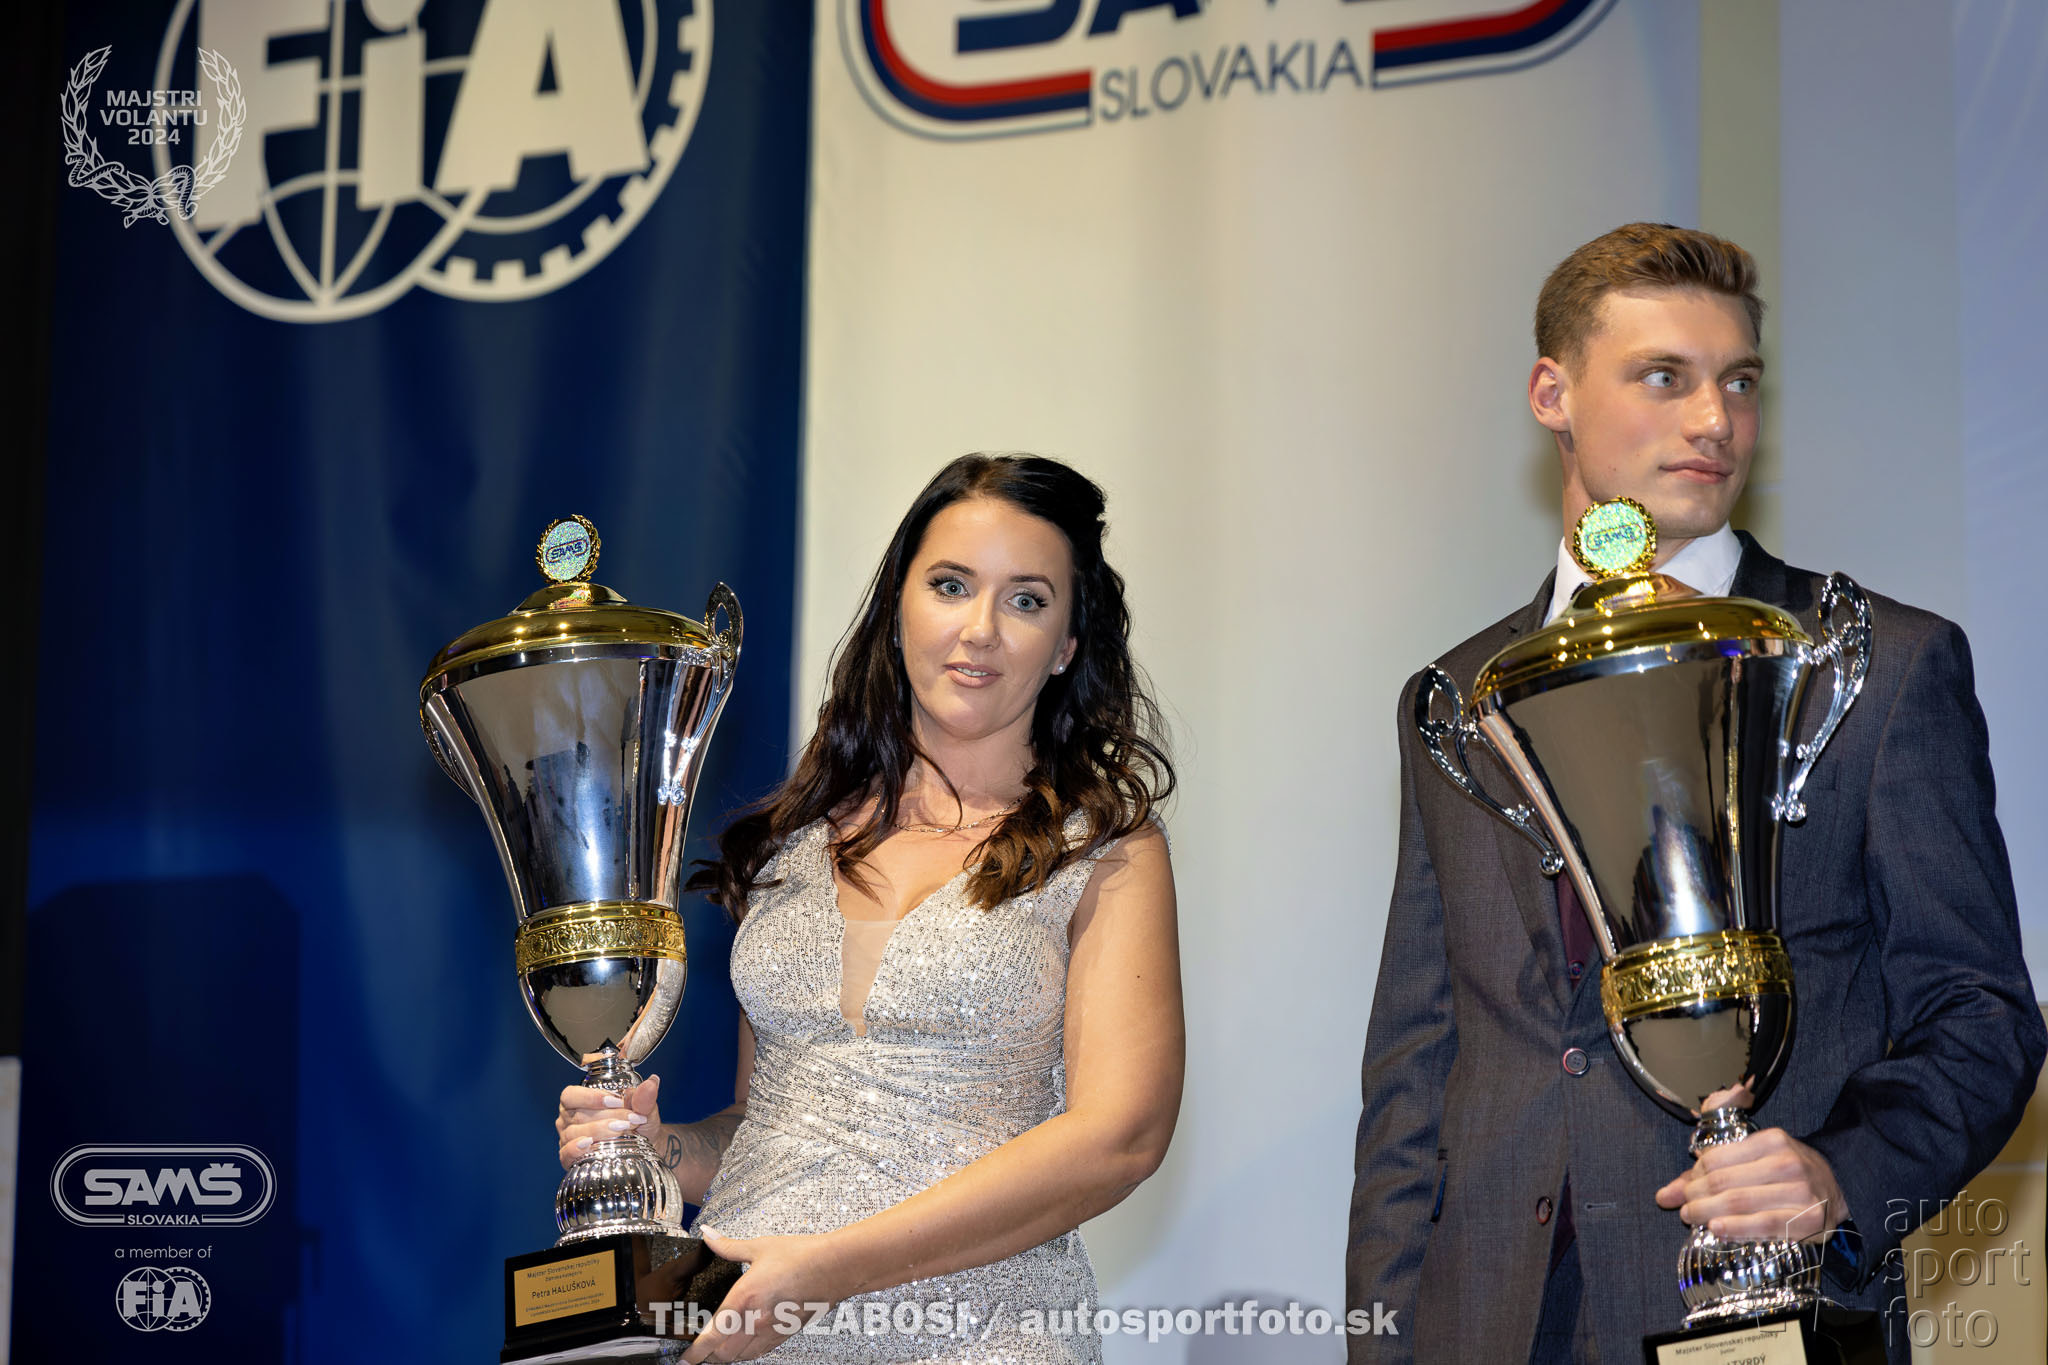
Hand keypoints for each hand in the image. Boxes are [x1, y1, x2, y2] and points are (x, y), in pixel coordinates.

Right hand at [556, 1074, 660, 1169]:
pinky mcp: (569, 1158)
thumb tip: (652, 1082)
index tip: (617, 1101)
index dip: (591, 1097)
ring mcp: (567, 1138)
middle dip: (606, 1116)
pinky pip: (566, 1153)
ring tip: (621, 1131)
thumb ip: (644, 1097)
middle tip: (629, 1120)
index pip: (571, 1095)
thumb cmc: (636, 1122)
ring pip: (574, 1133)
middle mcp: (568, 1118)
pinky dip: (577, 1149)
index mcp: (578, 1100)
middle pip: (578, 1115)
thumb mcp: (643, 1108)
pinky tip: (590, 1144)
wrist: (645, 1144)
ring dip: (598, 1131)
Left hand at [681, 1228, 839, 1362]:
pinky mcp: (785, 1333)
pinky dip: (745, 1354)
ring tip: (716, 1352)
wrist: (836, 1268)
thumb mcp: (760, 1247)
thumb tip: (707, 1235)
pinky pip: (759, 1353)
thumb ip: (728, 1246)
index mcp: (745, 1297)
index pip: (712, 1334)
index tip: (685, 1359)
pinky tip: (741, 1348)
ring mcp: (772, 1329)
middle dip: (707, 1356)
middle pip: (723, 1353)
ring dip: (725, 1357)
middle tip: (697, 1353)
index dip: (695, 1351)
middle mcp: (756, 1319)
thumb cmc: (802, 1256)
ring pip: (740, 1356)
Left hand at [1655, 1126, 1845, 1242]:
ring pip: (1738, 1202)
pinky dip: (1735, 1227)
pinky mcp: (1808, 1221)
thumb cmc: (1787, 1174)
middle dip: (1696, 1196)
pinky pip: (1763, 1225)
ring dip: (1707, 1213)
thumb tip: (1663, 1195)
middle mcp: (1787, 1163)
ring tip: (1693, 1218)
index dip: (1693, 1175)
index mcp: (1772, 1141)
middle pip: (1723, 1181)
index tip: (1687, 1188)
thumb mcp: (1753, 1160)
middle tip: (1685, 1208)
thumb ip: (1708, 1173)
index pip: (1717, 1158)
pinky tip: (1717, 1229)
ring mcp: (1800, 1192)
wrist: (1838, 1192)